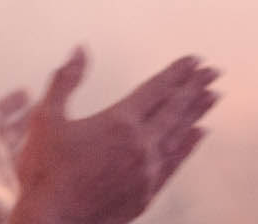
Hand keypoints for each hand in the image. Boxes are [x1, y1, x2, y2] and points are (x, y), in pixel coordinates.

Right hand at [12, 48, 218, 223]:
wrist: (53, 221)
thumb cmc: (45, 171)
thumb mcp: (45, 117)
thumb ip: (65, 81)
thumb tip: (80, 51)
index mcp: (118, 122)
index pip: (155, 90)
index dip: (175, 73)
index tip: (193, 60)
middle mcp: (141, 144)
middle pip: (175, 109)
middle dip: (194, 87)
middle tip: (212, 72)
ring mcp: (148, 171)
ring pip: (180, 134)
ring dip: (197, 112)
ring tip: (213, 96)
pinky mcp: (147, 193)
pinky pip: (175, 162)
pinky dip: (190, 145)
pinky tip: (199, 135)